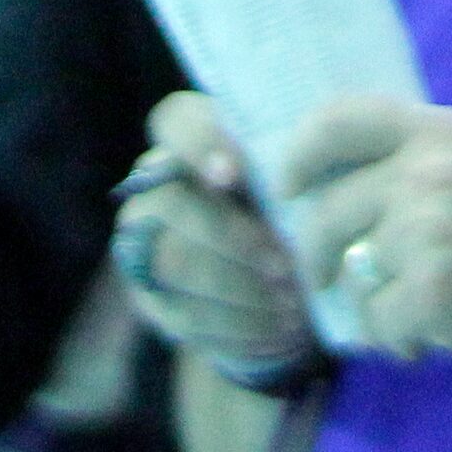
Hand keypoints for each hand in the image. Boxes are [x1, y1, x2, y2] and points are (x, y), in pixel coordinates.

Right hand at [111, 94, 311, 368]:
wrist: (288, 282)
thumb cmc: (303, 210)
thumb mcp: (307, 179)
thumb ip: (299, 163)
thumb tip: (301, 170)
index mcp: (192, 141)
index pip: (176, 121)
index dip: (198, 144)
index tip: (231, 175)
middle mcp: (155, 187)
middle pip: (172, 207)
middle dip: (232, 240)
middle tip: (286, 268)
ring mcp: (143, 247)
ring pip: (177, 264)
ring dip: (241, 290)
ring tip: (292, 306)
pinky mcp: (151, 300)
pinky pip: (184, 316)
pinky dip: (239, 326)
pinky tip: (277, 330)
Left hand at [282, 96, 451, 373]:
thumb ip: (437, 154)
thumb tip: (368, 172)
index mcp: (445, 132)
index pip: (345, 119)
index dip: (304, 152)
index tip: (290, 186)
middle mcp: (427, 173)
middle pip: (331, 210)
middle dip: (317, 252)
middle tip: (326, 276)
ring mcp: (426, 232)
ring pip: (354, 271)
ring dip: (373, 301)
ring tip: (412, 312)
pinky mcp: (432, 291)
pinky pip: (378, 321)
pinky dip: (398, 339)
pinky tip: (430, 339)